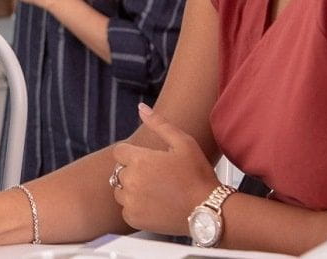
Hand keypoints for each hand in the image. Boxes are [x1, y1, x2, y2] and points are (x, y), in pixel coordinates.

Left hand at [111, 104, 218, 234]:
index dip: (133, 154)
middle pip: (119, 171)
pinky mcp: (134, 218)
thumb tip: (141, 108)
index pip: (119, 151)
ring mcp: (131, 201)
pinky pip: (126, 209)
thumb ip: (159, 123)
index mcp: (139, 160)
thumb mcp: (183, 142)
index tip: (148, 161)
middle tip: (157, 177)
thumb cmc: (198, 176)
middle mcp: (131, 180)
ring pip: (120, 191)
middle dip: (134, 171)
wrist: (208, 210)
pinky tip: (155, 204)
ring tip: (156, 191)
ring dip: (132, 189)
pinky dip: (136, 207)